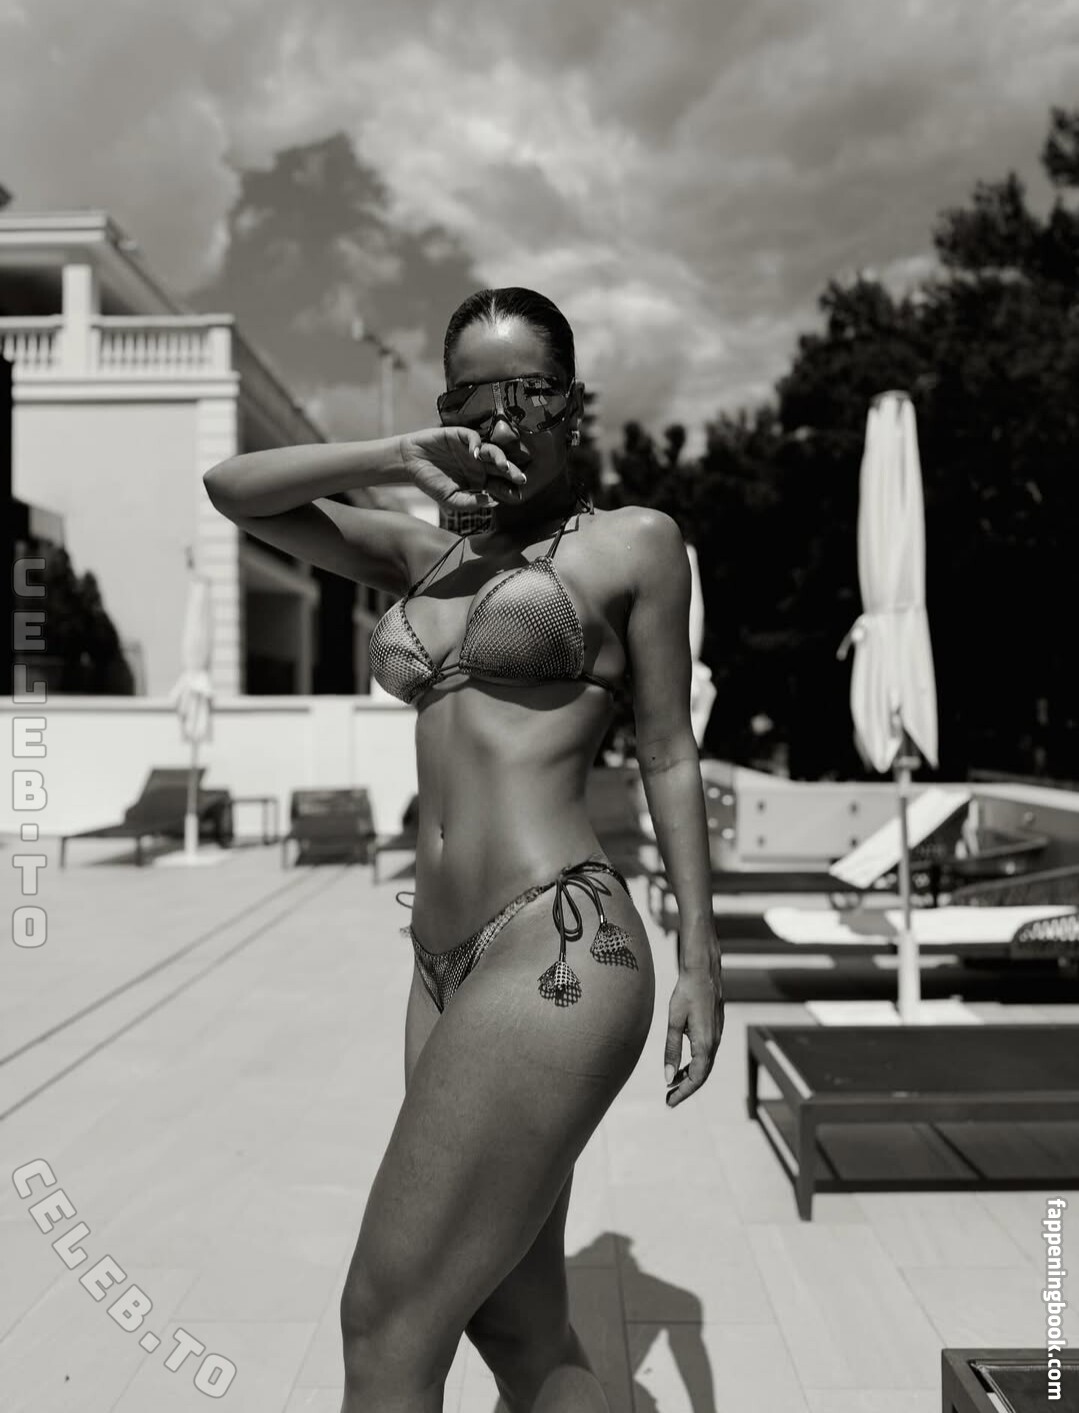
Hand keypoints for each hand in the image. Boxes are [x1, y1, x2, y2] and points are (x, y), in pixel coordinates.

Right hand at [399, 427, 526, 510]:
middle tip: (520, 479)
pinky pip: (473, 437)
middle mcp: (479, 465)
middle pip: (501, 467)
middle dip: (512, 473)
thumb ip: (470, 503)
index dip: (509, 490)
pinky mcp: (460, 436)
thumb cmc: (431, 483)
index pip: (499, 485)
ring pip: (492, 451)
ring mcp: (471, 450)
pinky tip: (475, 453)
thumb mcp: (450, 500)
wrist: (409, 464)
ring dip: (500, 457)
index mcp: (480, 481)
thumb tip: (491, 502)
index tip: (517, 497)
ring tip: (503, 466)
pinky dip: (476, 443)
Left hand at [663, 954, 724, 1107]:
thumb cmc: (686, 992)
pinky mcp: (715, 1029)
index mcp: (705, 1043)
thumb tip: (668, 1078)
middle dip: (686, 1089)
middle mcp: (715, 1042)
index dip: (683, 1092)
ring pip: (705, 1065)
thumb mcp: (674, 1021)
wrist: (703, 970)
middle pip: (702, 1075)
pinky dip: (694, 1064)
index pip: (697, 1078)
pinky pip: (706, 1054)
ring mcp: (717, 1035)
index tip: (669, 1101)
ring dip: (690, 1077)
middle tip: (669, 1098)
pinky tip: (682, 1065)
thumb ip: (671, 1050)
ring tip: (673, 1084)